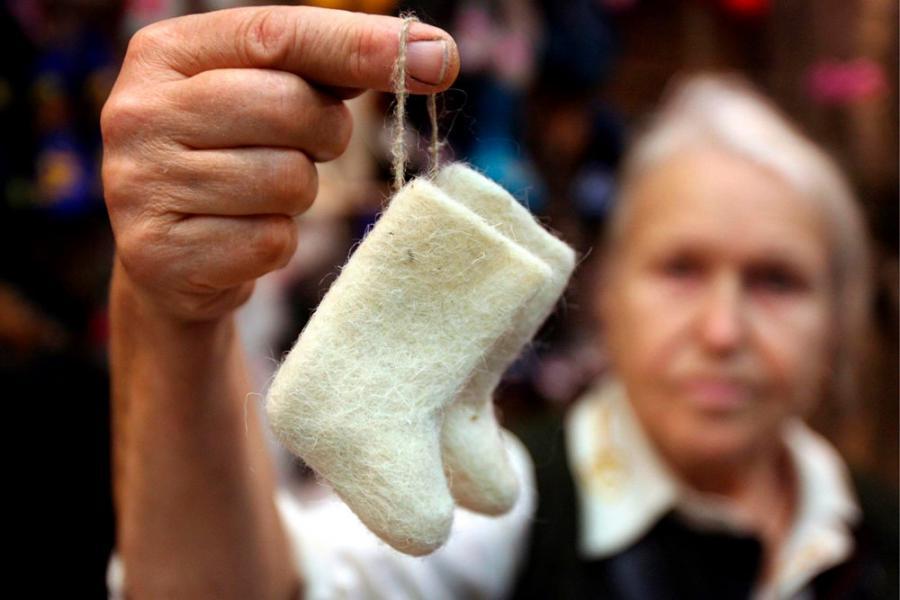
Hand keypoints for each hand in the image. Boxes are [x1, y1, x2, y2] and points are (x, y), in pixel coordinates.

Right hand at [102, 6, 457, 321]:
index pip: (274, 34)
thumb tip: (434, 55)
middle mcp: (137, 113)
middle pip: (289, 107)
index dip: (359, 45)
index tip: (435, 58)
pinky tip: (242, 236)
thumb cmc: (234, 160)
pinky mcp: (158, 254)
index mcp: (164, 55)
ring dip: (296, 194)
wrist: (172, 260)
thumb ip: (333, 68)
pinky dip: (275, 243)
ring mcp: (140, 185)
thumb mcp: (268, 99)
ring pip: (288, 180)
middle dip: (322, 134)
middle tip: (304, 149)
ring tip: (260, 196)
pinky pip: (271, 242)